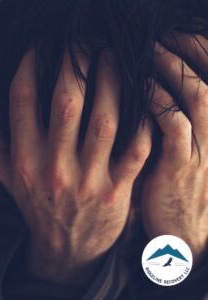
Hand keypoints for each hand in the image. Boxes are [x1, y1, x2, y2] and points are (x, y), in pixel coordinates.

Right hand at [0, 49, 151, 286]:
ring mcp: (88, 181)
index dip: (29, 65)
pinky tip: (140, 98)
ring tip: (113, 59)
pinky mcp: (116, 191)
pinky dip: (142, 119)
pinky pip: (135, 148)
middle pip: (67, 103)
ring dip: (112, 82)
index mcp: (24, 161)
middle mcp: (54, 169)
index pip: (22, 101)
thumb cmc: (36, 205)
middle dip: (75, 65)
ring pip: (105, 120)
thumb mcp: (6, 176)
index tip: (39, 48)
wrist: (65, 247)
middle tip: (83, 44)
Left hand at [141, 35, 207, 263]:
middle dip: (184, 53)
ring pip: (196, 97)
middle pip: (207, 79)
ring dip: (172, 72)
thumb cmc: (175, 184)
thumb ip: (168, 120)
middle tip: (157, 38)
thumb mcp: (180, 149)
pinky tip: (142, 91)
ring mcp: (203, 149)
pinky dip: (160, 104)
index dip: (196, 52)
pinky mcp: (181, 167)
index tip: (171, 37)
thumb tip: (145, 88)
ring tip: (149, 54)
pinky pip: (175, 126)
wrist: (182, 230)